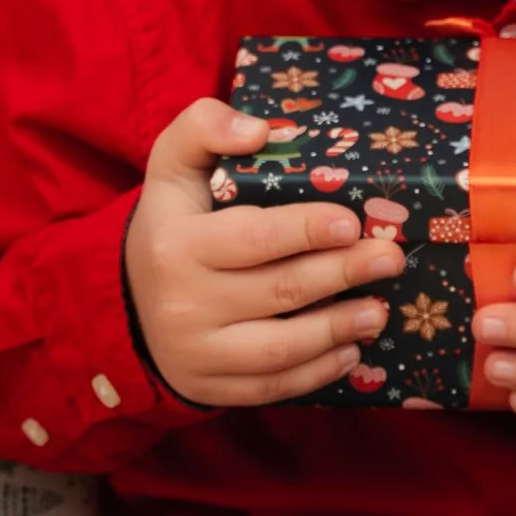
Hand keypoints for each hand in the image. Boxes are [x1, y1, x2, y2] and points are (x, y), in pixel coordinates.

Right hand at [124, 99, 404, 409]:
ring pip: (280, 348)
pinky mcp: (208, 388)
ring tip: (380, 310)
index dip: (305, 231)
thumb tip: (258, 131)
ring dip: (338, 329)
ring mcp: (196, 353)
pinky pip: (271, 388)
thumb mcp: (172, 164)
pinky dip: (317, 373)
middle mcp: (182, 304)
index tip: (351, 223)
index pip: (252, 238)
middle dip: (343, 274)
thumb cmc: (170, 222)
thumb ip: (204, 127)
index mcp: (175, 244)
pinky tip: (351, 351)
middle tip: (389, 259)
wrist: (126, 299)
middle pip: (279, 291)